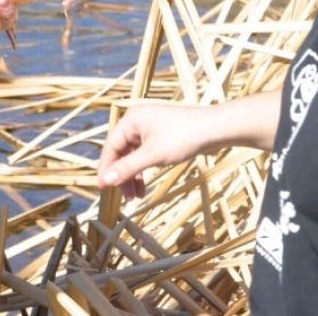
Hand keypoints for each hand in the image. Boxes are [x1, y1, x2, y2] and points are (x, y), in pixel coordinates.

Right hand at [97, 104, 214, 199]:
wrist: (214, 128)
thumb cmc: (183, 137)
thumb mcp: (152, 155)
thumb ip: (127, 168)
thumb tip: (105, 180)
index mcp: (130, 120)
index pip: (110, 147)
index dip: (106, 169)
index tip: (102, 189)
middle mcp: (136, 121)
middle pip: (121, 152)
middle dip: (122, 176)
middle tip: (126, 198)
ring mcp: (148, 128)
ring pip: (133, 156)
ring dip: (133, 176)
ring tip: (136, 198)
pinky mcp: (160, 135)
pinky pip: (144, 155)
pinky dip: (143, 170)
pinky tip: (145, 187)